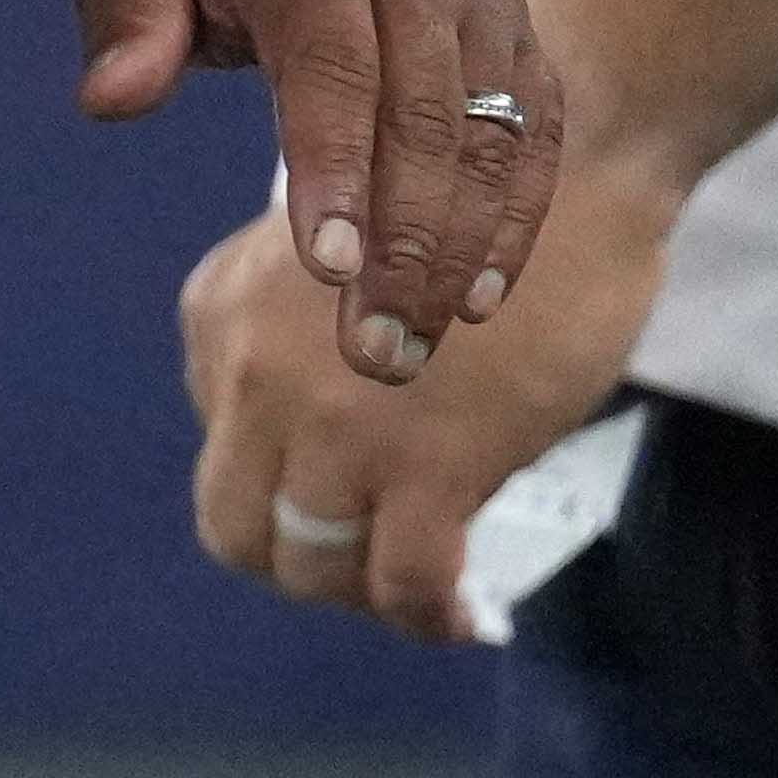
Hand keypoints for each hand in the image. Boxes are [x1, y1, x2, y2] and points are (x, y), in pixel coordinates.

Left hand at [68, 0, 554, 380]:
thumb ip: (128, 12)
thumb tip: (113, 100)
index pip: (333, 66)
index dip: (335, 168)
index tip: (329, 270)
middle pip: (427, 120)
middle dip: (406, 247)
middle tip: (371, 358)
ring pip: (494, 136)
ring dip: (462, 251)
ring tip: (415, 350)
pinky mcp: (513, 29)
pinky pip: (533, 129)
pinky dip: (517, 214)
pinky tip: (480, 298)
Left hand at [187, 156, 671, 642]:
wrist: (560, 160)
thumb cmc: (465, 196)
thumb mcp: (322, 261)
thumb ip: (300, 334)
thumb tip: (325, 432)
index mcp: (217, 313)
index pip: (220, 445)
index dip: (283, 485)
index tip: (345, 494)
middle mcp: (249, 376)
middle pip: (235, 525)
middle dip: (297, 561)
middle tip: (368, 563)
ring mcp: (331, 428)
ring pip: (308, 564)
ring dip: (361, 594)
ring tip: (421, 594)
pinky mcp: (425, 465)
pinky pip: (401, 580)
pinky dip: (424, 616)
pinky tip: (459, 617)